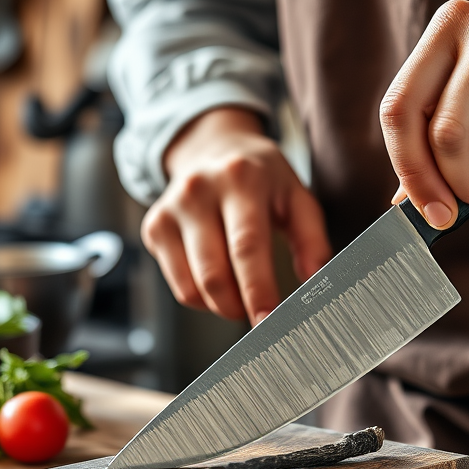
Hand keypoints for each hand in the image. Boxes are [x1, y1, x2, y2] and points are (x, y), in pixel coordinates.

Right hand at [142, 107, 331, 324]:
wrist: (213, 149)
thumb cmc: (261, 180)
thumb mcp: (296, 196)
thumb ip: (312, 238)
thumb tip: (315, 281)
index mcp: (241, 179)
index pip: (246, 245)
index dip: (258, 289)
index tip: (268, 320)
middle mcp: (198, 190)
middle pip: (213, 273)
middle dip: (238, 307)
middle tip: (260, 313)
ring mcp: (170, 209)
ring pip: (192, 286)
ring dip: (221, 306)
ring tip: (241, 294)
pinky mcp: (154, 227)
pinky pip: (177, 285)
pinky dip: (202, 298)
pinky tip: (218, 279)